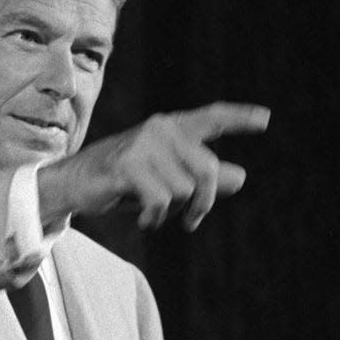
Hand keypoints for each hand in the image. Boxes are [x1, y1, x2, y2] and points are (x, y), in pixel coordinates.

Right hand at [37, 103, 270, 231]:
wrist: (73, 185)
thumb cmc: (122, 182)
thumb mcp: (166, 180)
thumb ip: (202, 178)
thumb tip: (242, 177)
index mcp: (172, 128)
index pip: (212, 119)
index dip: (240, 118)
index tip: (266, 119)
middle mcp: (161, 129)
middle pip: (208, 170)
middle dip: (204, 203)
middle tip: (192, 221)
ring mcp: (144, 144)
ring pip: (184, 190)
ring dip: (172, 211)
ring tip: (151, 212)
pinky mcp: (127, 164)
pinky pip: (161, 200)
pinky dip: (155, 217)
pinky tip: (142, 218)